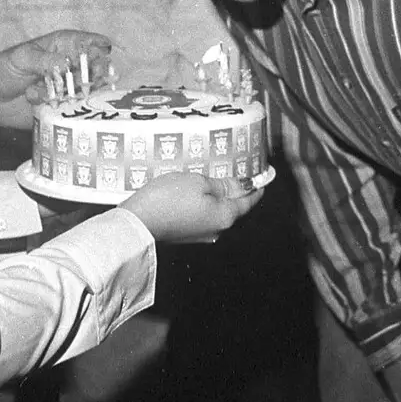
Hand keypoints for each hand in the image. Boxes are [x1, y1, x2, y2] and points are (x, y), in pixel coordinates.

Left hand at [0, 30, 112, 129]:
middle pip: (97, 68)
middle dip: (92, 75)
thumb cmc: (4, 70)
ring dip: (73, 94)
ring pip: (89, 90)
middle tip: (78, 81)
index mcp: (64, 45)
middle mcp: (71, 66)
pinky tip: (39, 103)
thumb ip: (44, 61)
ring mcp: (69, 88)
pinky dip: (62, 107)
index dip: (99, 48)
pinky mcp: (63, 107)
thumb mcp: (21, 59)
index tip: (98, 56)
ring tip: (50, 94)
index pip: (90, 42)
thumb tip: (67, 64)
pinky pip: (75, 109)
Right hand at [119, 172, 262, 243]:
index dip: (258, 185)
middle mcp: (217, 229)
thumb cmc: (167, 199)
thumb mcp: (198, 182)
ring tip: (212, 173)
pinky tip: (193, 188)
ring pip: (217, 210)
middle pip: (234, 206)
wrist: (136, 224)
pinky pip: (202, 214)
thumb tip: (243, 184)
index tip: (264, 174)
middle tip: (237, 167)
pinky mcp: (186, 234)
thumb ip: (223, 184)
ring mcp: (201, 234)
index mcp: (226, 216)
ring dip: (218, 194)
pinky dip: (203, 201)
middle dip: (237, 188)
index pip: (250, 200)